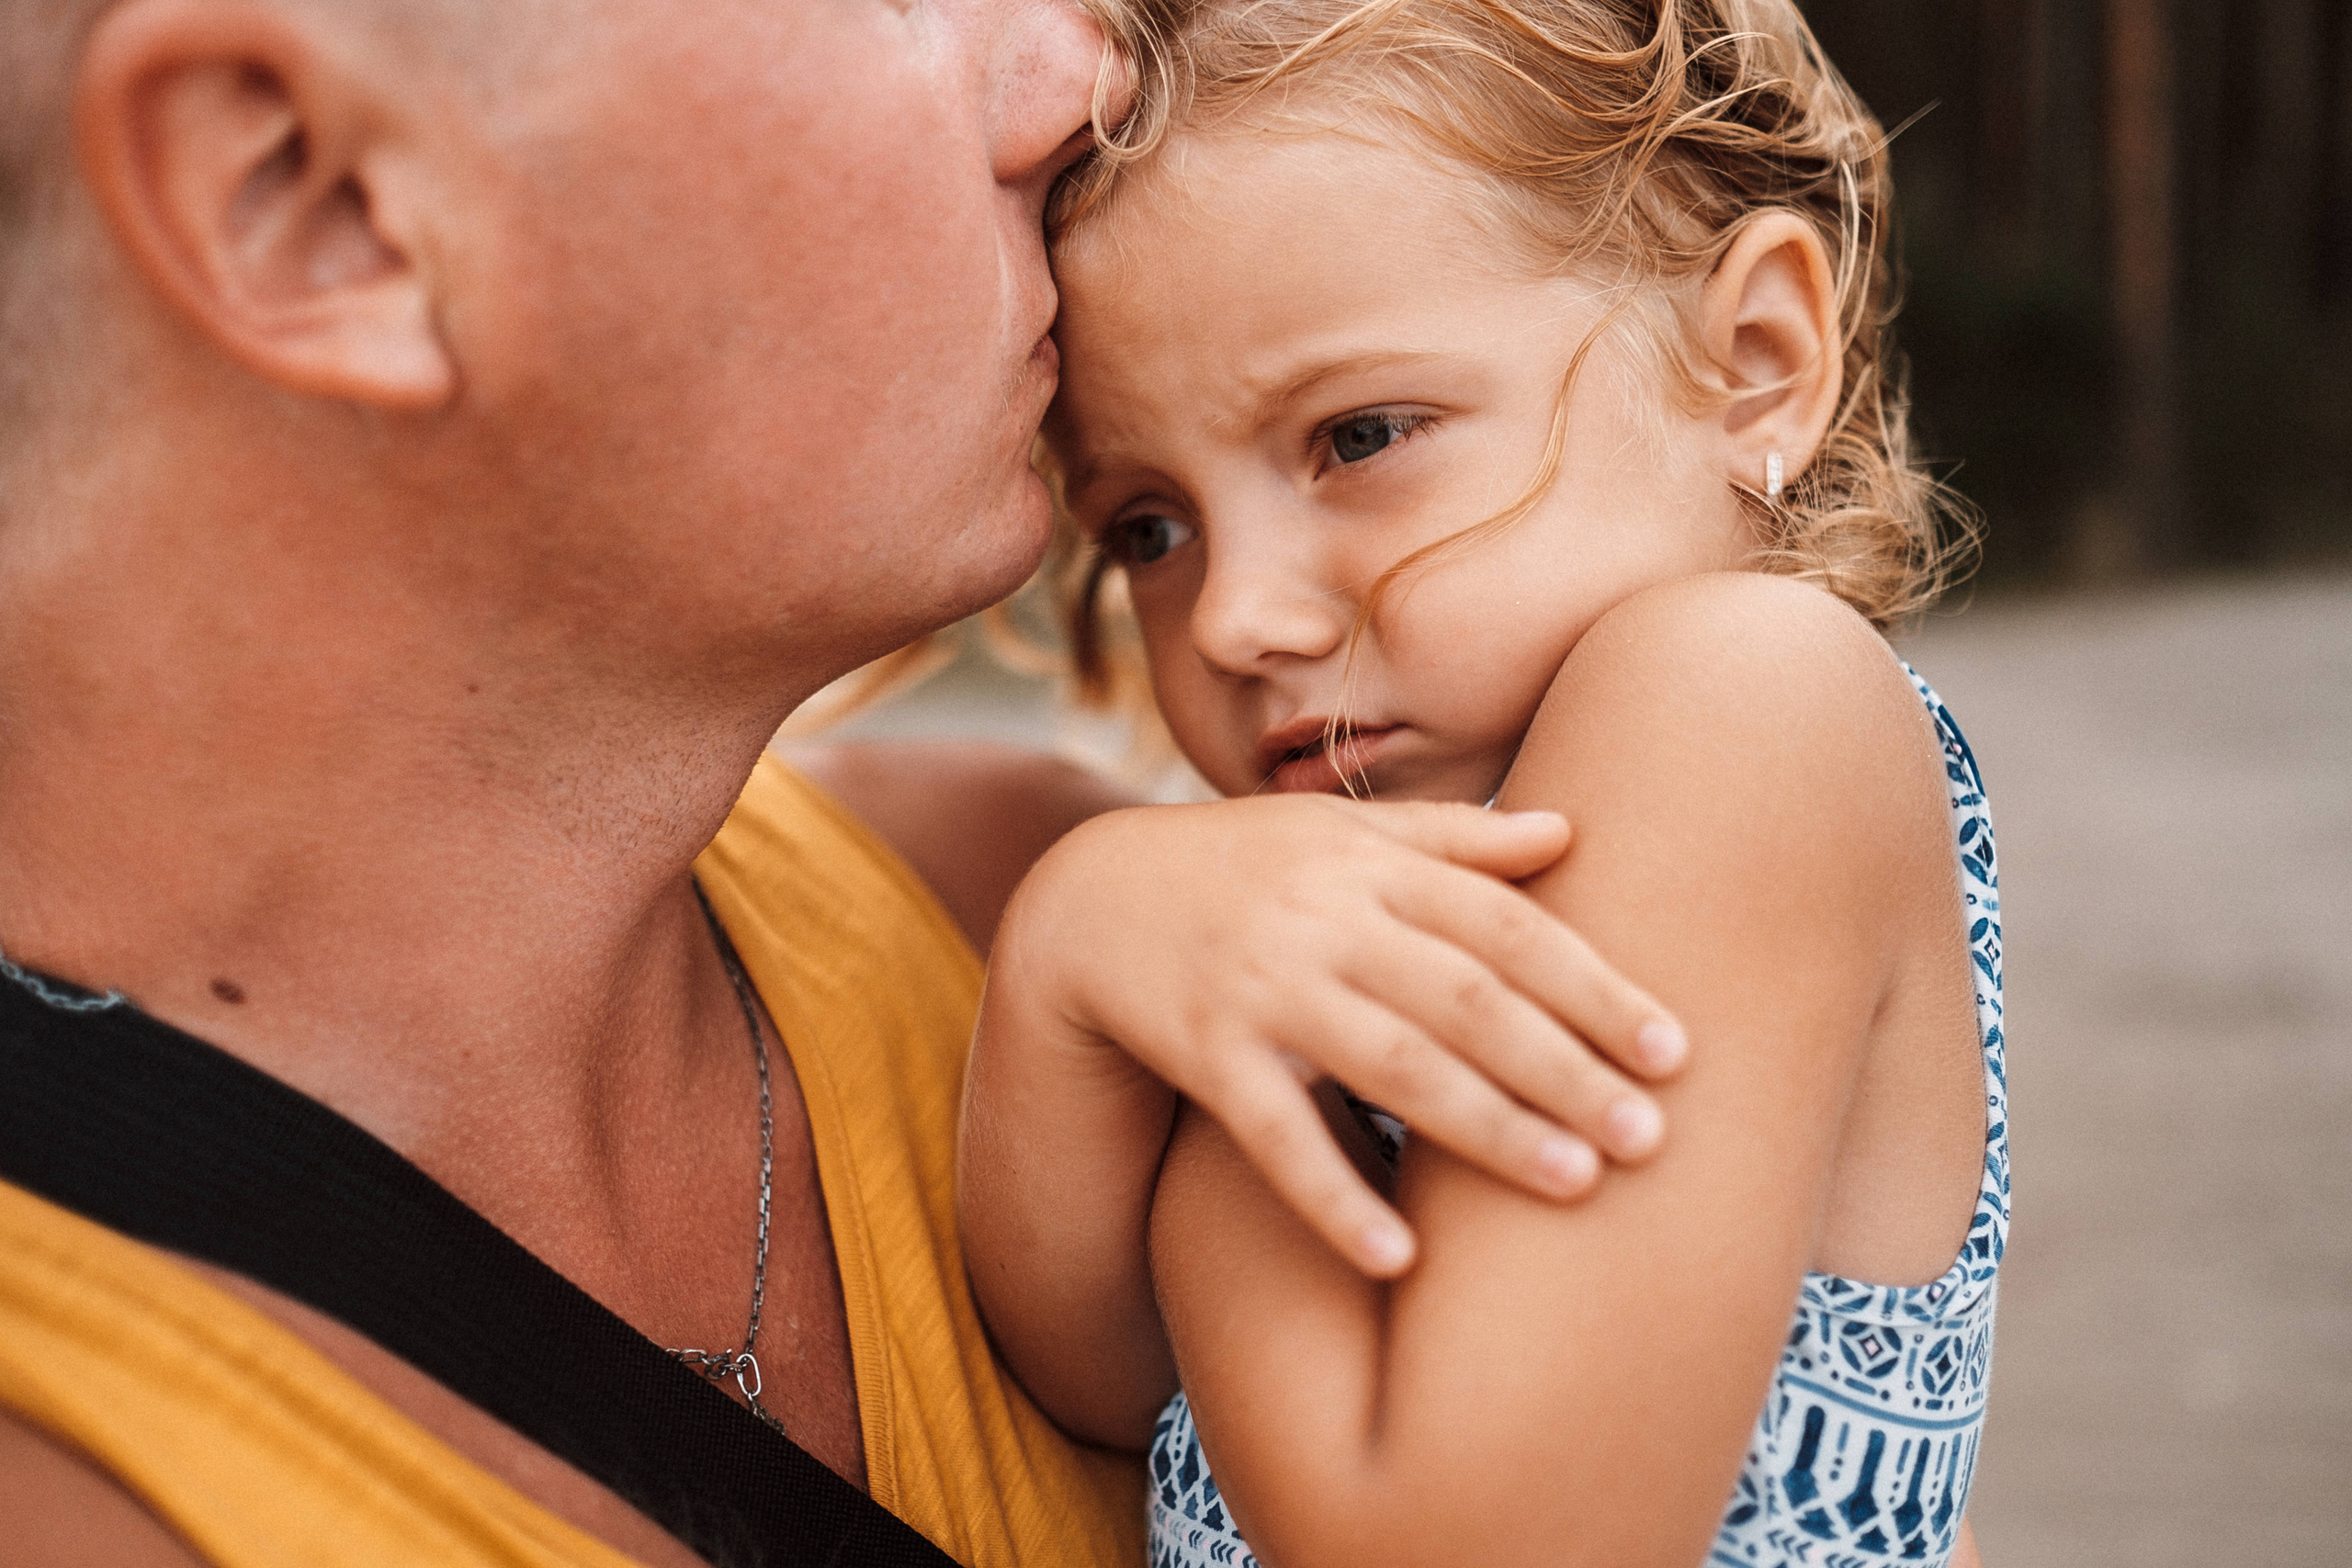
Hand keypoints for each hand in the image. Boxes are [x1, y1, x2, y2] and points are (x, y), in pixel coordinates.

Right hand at [992, 794, 1686, 1275]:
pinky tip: (1401, 1256)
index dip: (1593, 985)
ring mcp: (1264, 987)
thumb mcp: (1342, 837)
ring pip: (1391, 1062)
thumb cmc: (1244, 868)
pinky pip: (1276, 1135)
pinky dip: (1334, 1196)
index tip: (1673, 1050)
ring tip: (1576, 1183)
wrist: (1090, 899)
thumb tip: (1569, 831)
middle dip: (1564, 1067)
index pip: (1504, 927)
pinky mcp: (1206, 1053)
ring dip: (1487, 1126)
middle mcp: (1326, 920)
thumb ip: (1454, 839)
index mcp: (1372, 867)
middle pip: (1467, 998)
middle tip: (1652, 1136)